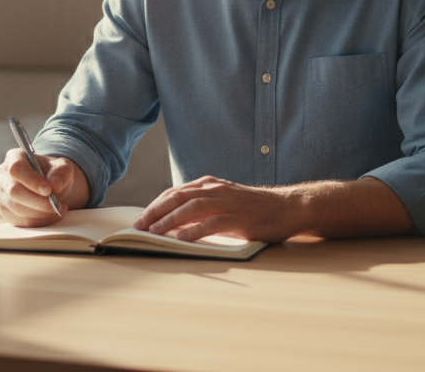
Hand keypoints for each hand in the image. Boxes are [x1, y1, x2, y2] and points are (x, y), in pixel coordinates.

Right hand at [0, 150, 87, 226]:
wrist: (51, 186)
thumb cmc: (54, 173)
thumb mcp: (63, 167)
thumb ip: (61, 173)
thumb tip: (55, 185)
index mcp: (14, 157)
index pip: (16, 168)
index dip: (31, 180)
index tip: (48, 190)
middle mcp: (3, 174)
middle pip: (14, 191)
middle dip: (38, 202)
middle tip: (57, 206)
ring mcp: (1, 194)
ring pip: (16, 208)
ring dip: (40, 213)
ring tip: (58, 210)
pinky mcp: (5, 210)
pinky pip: (19, 220)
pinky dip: (38, 221)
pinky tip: (51, 216)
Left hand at [132, 176, 308, 243]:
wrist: (287, 207)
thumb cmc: (253, 209)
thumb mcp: (224, 203)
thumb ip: (202, 209)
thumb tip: (174, 222)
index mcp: (210, 185)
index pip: (175, 192)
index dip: (155, 205)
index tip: (140, 218)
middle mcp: (216, 190)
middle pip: (178, 197)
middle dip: (155, 211)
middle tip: (138, 226)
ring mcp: (227, 202)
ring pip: (191, 208)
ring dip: (169, 220)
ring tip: (153, 232)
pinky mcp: (239, 218)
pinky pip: (212, 224)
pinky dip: (193, 231)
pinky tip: (181, 240)